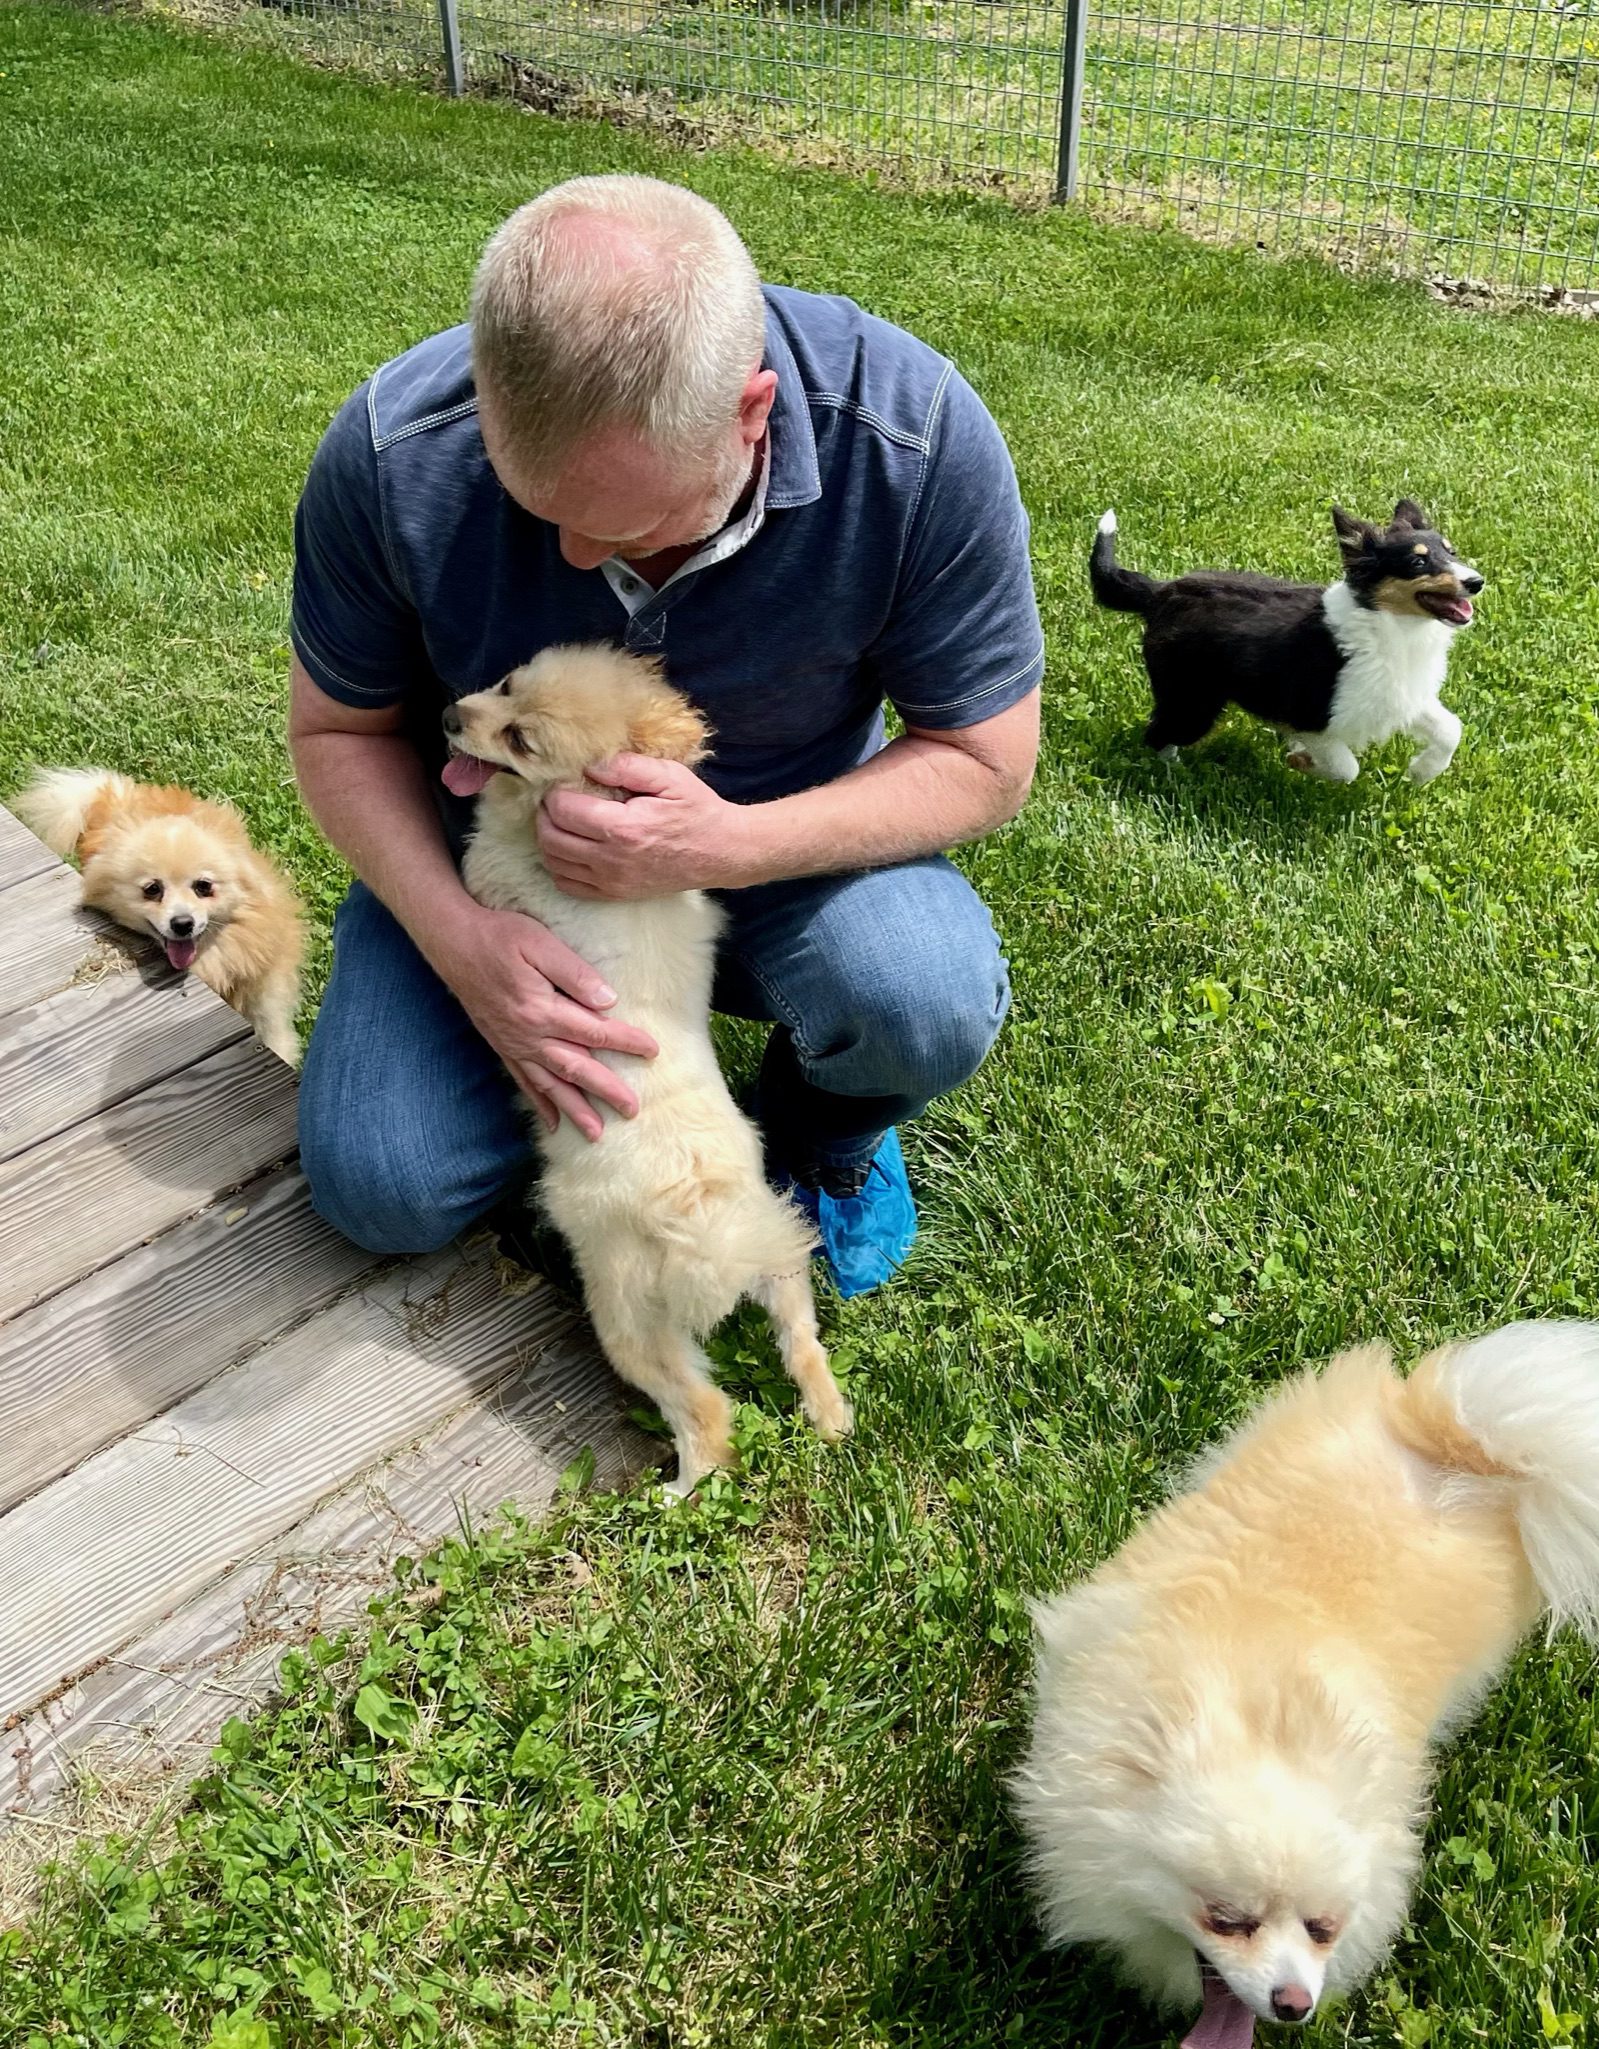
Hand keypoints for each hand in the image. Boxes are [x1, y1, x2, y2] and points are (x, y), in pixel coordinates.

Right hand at [426, 899, 656, 1141]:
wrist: (452, 942)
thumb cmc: (499, 936)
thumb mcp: (539, 942)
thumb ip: (574, 973)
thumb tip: (608, 1001)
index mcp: (542, 1009)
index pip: (594, 1032)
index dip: (626, 1042)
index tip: (652, 1051)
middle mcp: (528, 1035)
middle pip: (575, 1068)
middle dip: (605, 1090)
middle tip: (632, 1110)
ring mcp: (513, 1044)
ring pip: (550, 1084)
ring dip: (574, 1109)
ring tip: (596, 1134)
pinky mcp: (501, 1045)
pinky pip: (523, 1081)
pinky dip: (540, 1103)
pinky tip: (553, 1122)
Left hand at [538, 756, 756, 898]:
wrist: (722, 852)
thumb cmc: (698, 811)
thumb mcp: (670, 776)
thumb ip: (627, 766)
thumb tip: (589, 763)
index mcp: (624, 828)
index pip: (563, 809)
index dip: (554, 792)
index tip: (564, 782)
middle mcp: (612, 860)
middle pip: (551, 837)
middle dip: (544, 814)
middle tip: (556, 798)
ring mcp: (612, 882)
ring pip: (554, 863)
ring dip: (549, 839)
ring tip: (560, 821)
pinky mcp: (615, 894)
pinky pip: (569, 885)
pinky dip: (559, 866)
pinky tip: (569, 848)